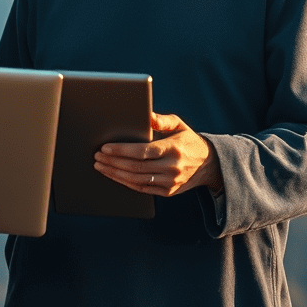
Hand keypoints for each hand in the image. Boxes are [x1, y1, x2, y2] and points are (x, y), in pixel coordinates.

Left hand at [94, 112, 222, 196]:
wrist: (209, 165)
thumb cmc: (188, 140)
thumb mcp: (180, 125)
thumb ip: (163, 120)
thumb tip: (147, 115)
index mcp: (173, 148)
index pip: (143, 151)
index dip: (122, 150)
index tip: (105, 148)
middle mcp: (172, 167)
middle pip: (136, 167)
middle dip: (113, 162)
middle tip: (96, 156)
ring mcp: (170, 182)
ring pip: (137, 180)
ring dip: (115, 174)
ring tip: (100, 166)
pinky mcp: (168, 192)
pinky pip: (143, 188)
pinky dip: (126, 183)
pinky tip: (114, 176)